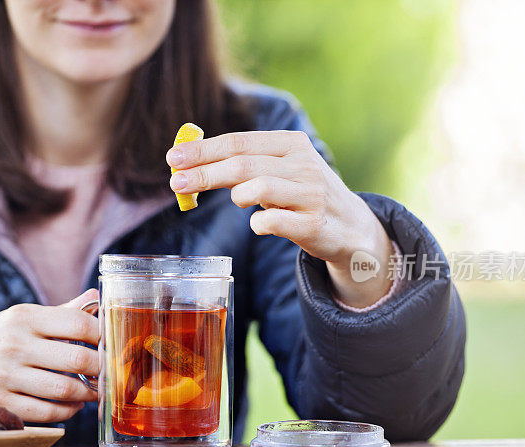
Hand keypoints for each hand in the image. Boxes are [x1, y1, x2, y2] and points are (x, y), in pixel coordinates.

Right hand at [0, 289, 98, 421]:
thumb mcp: (24, 317)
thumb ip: (62, 311)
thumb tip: (97, 297)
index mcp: (24, 316)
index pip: (78, 323)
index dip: (103, 335)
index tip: (111, 344)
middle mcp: (13, 344)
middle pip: (76, 359)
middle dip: (101, 369)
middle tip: (108, 372)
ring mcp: (4, 375)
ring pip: (64, 390)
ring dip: (87, 394)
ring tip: (94, 391)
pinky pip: (46, 412)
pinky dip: (67, 412)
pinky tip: (72, 405)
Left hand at [167, 131, 393, 307]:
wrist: (351, 227)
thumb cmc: (301, 195)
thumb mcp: (280, 169)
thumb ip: (244, 162)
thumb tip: (191, 159)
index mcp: (291, 143)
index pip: (239, 142)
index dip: (203, 150)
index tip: (173, 158)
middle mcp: (303, 164)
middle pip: (242, 164)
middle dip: (204, 173)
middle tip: (176, 182)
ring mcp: (310, 194)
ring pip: (258, 187)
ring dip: (237, 196)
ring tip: (238, 201)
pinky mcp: (313, 224)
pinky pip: (271, 222)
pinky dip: (257, 224)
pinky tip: (259, 225)